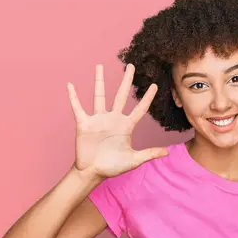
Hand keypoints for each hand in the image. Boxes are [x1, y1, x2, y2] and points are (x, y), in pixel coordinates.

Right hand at [67, 63, 167, 177]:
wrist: (92, 172)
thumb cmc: (112, 166)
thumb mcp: (133, 160)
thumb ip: (149, 153)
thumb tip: (167, 152)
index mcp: (126, 126)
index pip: (139, 109)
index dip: (147, 98)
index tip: (154, 85)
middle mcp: (113, 119)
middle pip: (121, 95)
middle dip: (126, 81)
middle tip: (131, 66)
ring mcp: (98, 119)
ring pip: (99, 96)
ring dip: (99, 81)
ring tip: (99, 66)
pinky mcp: (84, 123)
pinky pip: (78, 107)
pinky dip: (73, 97)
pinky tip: (70, 85)